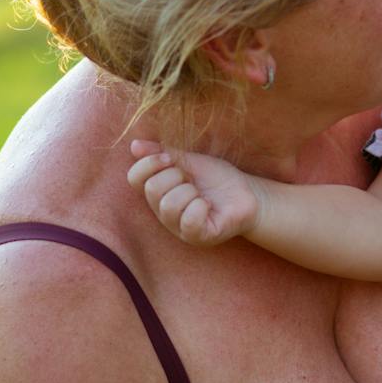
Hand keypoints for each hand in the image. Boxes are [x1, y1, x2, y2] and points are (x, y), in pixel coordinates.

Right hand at [125, 139, 260, 247]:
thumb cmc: (217, 179)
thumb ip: (163, 153)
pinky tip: (208, 206)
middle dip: (176, 176)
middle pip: (152, 189)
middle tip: (192, 181)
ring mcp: (179, 227)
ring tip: (202, 195)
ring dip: (190, 192)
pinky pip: (189, 221)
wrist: (247, 193)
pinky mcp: (197, 237)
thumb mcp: (190, 161)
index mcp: (158, 192)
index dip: (149, 163)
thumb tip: (134, 145)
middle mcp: (163, 212)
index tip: (170, 158)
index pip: (134, 178)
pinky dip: (201, 207)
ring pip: (169, 205)